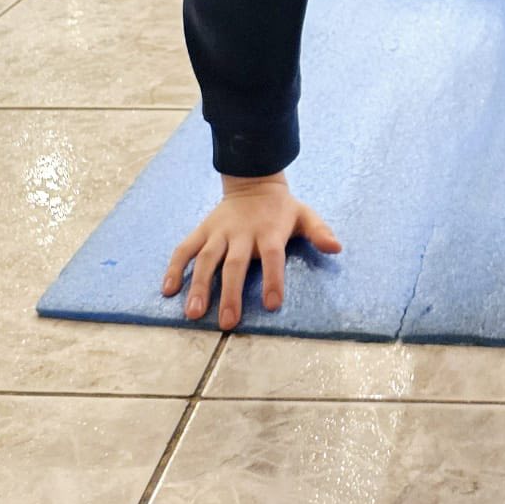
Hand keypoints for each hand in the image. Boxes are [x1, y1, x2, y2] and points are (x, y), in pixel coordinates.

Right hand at [162, 174, 341, 329]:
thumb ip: (319, 232)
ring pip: (206, 259)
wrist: (252, 181)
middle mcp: (242, 233)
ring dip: (198, 286)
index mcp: (269, 232)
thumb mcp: (305, 215)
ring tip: (194, 312)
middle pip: (235, 264)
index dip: (273, 279)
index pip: (273, 256)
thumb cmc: (281, 209)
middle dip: (230, 293)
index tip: (272, 304)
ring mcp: (219, 232)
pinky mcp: (202, 231)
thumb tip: (336, 247)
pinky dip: (174, 268)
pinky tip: (168, 290)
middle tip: (226, 322)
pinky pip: (184, 249)